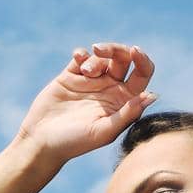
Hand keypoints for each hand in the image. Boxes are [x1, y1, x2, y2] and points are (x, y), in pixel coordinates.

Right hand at [17, 42, 157, 165]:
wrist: (41, 142)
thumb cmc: (74, 143)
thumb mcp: (103, 131)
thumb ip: (127, 114)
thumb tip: (152, 95)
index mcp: (124, 101)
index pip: (142, 74)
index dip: (142, 59)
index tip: (134, 51)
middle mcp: (110, 89)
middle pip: (123, 59)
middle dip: (115, 49)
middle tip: (100, 50)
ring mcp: (91, 82)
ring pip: (102, 56)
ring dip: (96, 57)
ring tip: (85, 71)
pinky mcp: (71, 76)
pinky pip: (81, 57)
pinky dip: (81, 54)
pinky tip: (77, 59)